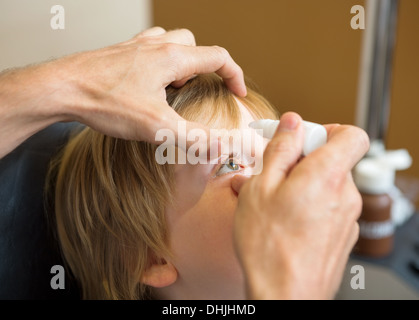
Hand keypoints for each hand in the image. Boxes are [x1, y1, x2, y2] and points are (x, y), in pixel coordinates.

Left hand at [0, 27, 245, 157]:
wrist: (61, 88)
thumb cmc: (106, 102)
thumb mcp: (157, 127)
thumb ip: (194, 137)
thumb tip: (222, 146)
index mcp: (172, 59)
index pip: (218, 57)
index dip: (235, 75)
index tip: (238, 93)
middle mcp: (156, 46)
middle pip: (195, 46)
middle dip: (205, 67)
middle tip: (197, 91)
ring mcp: (135, 47)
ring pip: (171, 42)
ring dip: (181, 61)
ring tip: (173, 87)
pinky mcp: (119, 53)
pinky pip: (148, 47)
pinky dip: (157, 60)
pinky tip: (147, 81)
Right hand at [231, 112, 368, 298]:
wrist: (284, 296)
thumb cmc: (268, 246)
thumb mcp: (261, 187)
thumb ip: (280, 150)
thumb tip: (292, 124)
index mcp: (327, 175)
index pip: (352, 134)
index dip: (327, 130)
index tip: (302, 139)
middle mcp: (345, 195)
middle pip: (334, 160)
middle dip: (304, 160)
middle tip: (274, 173)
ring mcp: (347, 218)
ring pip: (327, 185)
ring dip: (302, 184)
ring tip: (272, 201)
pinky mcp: (342, 235)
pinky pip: (328, 207)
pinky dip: (309, 204)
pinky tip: (283, 219)